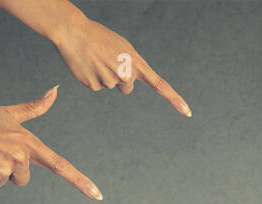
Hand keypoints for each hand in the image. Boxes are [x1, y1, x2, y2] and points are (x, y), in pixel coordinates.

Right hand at [0, 88, 100, 195]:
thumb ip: (34, 108)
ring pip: (4, 183)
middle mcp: (19, 157)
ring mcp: (3, 170)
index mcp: (28, 142)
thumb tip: (55, 91)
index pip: (60, 165)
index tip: (97, 194)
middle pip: (23, 179)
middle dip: (8, 170)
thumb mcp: (8, 113)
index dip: (80, 181)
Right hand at [52, 11, 189, 114]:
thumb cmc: (100, 38)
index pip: (160, 84)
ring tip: (96, 59)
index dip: (174, 99)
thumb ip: (131, 66)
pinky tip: (87, 65)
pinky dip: (92, 78)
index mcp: (136, 62)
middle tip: (107, 61)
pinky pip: (97, 86)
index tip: (187, 112)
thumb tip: (128, 85)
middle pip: (127, 88)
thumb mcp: (123, 48)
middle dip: (120, 79)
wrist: (74, 33)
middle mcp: (126, 74)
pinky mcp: (94, 86)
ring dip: (104, 75)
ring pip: (111, 86)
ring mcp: (110, 81)